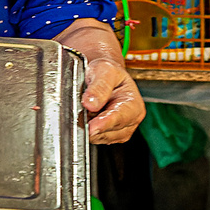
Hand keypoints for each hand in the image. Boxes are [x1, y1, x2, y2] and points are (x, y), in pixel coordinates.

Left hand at [55, 18, 145, 144]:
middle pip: (110, 131)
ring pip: (101, 137)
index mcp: (133, 104)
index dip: (104, 123)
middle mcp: (130, 120)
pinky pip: (96, 138)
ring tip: (81, 111)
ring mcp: (120, 130)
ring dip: (89, 128)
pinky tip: (84, 118)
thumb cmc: (106, 71)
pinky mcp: (109, 135)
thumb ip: (99, 87)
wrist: (102, 75)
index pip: (119, 117)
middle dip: (92, 126)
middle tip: (76, 117)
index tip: (91, 128)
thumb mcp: (104, 70)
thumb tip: (90, 104)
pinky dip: (87, 131)